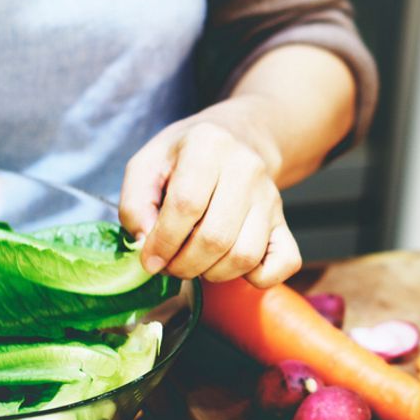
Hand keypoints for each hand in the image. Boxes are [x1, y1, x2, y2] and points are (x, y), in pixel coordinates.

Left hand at [119, 101, 301, 287]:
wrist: (235, 141)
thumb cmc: (185, 157)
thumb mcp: (147, 164)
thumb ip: (135, 203)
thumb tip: (146, 243)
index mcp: (208, 144)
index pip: (187, 204)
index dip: (163, 241)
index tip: (150, 259)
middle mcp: (246, 168)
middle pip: (216, 237)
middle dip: (184, 264)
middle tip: (169, 264)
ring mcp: (270, 197)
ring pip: (245, 255)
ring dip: (213, 273)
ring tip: (195, 263)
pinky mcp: (284, 222)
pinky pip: (284, 263)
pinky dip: (257, 278)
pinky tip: (231, 265)